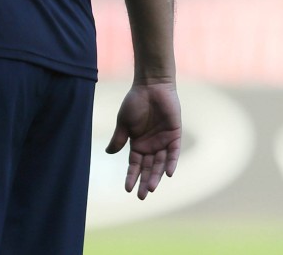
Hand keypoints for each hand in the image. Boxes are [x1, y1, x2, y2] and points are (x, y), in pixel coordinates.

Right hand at [105, 81, 180, 198]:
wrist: (151, 86)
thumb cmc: (135, 102)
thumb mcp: (124, 122)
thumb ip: (119, 138)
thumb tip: (108, 153)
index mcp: (138, 144)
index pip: (135, 165)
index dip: (131, 176)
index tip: (127, 189)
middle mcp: (151, 146)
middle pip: (148, 168)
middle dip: (145, 182)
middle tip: (142, 197)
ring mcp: (163, 141)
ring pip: (160, 164)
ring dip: (157, 176)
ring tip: (152, 188)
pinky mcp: (174, 135)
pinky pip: (174, 153)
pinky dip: (171, 163)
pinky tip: (168, 173)